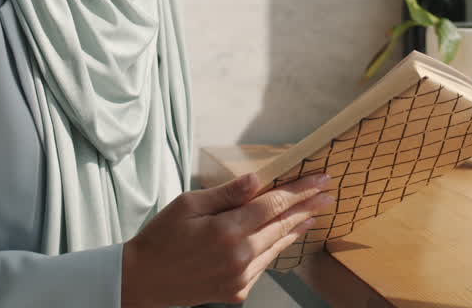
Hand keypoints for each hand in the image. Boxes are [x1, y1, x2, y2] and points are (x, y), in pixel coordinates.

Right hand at [120, 171, 333, 306]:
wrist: (143, 281)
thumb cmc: (161, 237)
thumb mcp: (188, 204)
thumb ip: (227, 193)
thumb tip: (257, 179)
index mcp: (226, 230)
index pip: (273, 204)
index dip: (300, 190)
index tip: (321, 180)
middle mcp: (239, 256)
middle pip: (282, 225)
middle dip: (307, 207)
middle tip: (328, 194)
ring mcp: (240, 278)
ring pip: (276, 247)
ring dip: (296, 228)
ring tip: (312, 214)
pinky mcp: (237, 292)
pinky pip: (264, 265)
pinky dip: (275, 248)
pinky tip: (283, 237)